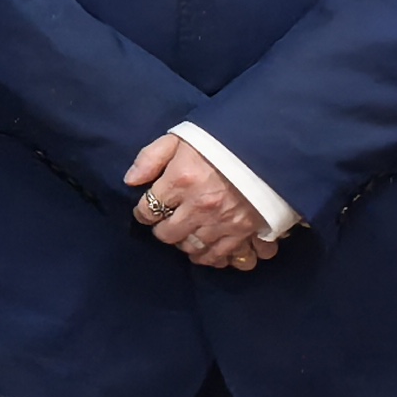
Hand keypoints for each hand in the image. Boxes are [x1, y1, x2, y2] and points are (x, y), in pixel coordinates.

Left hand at [124, 134, 276, 270]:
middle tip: (165, 224)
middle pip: (167, 234)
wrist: (267, 150)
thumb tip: (130, 180)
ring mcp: (222, 222)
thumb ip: (150, 158)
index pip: (148, 209)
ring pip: (192, 248)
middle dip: (162, 230)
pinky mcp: (243, 232)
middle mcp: (198, 206)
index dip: (143, 212)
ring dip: (184, 244)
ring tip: (184, 236)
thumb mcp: (179, 139)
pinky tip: (205, 250)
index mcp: (180, 181)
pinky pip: (220, 255)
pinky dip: (209, 257)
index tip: (145, 211)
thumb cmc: (218, 142)